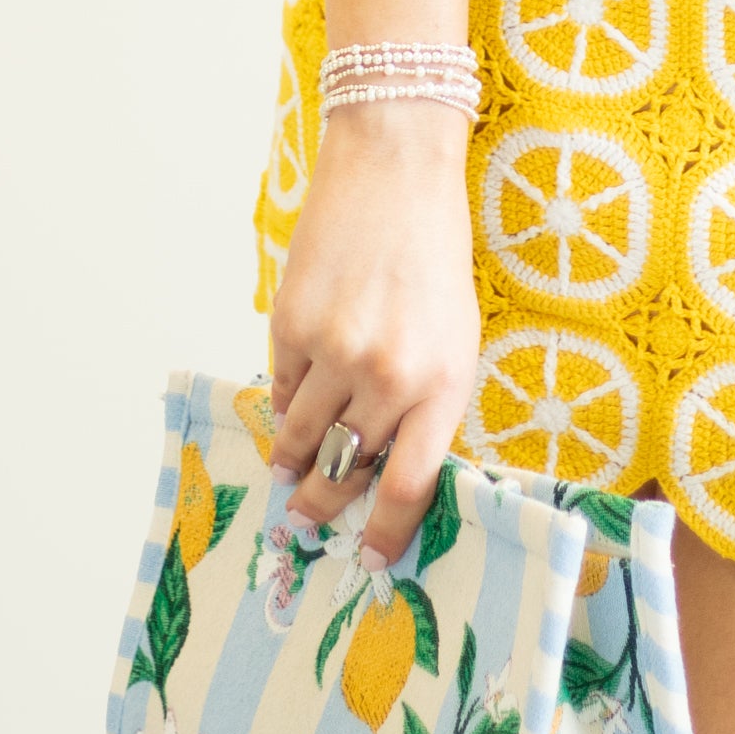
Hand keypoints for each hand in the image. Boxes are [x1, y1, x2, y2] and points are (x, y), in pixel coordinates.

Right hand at [266, 99, 481, 573]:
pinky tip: (291, 403)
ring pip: (303, 438)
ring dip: (294, 462)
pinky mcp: (292, 327)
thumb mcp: (455, 337)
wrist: (395, 174)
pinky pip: (280, 390)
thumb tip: (385, 471)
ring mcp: (336, 352)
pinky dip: (283, 403)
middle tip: (309, 519)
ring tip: (289, 472)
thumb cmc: (434, 258)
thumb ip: (426, 404)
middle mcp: (390, 377)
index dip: (383, 533)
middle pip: (346, 471)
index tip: (367, 559)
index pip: (410, 487)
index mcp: (444, 385)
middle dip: (324, 503)